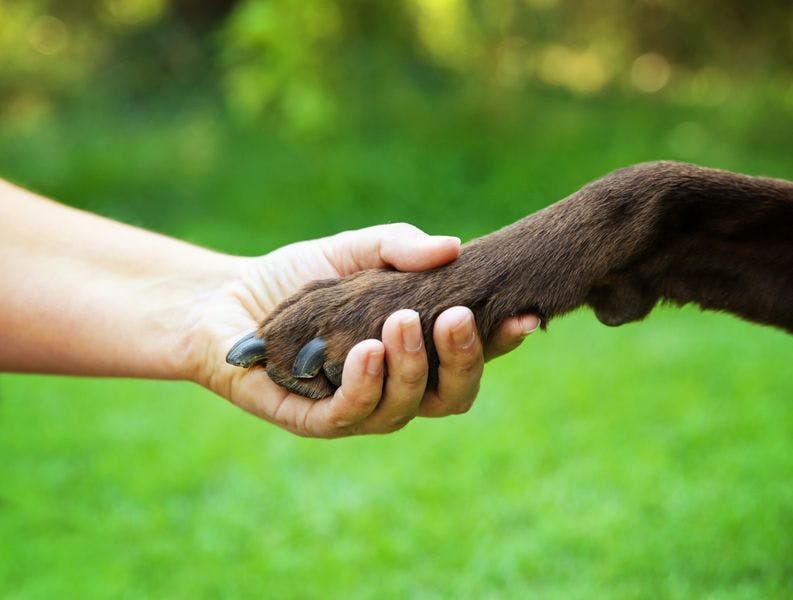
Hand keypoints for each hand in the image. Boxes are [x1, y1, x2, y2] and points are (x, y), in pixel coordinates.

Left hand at [186, 223, 539, 436]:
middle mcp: (397, 387)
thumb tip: (454, 247)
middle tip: (454, 315)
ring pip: (407, 407)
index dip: (500, 342)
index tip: (524, 315)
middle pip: (452, 394)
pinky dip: (366, 384)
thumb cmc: (297, 278)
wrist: (225, 299)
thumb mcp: (355, 251)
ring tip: (403, 321)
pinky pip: (351, 413)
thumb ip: (401, 248)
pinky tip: (366, 350)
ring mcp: (358, 407)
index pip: (470, 356)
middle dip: (462, 359)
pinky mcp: (314, 419)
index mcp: (415, 352)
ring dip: (413, 367)